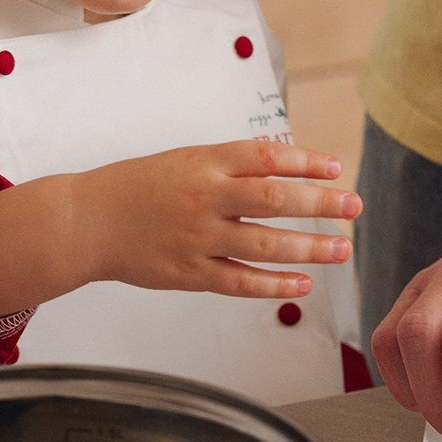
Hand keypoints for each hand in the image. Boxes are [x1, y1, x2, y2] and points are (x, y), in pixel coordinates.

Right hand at [71, 140, 357, 297]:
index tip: (335, 167)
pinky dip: (275, 284)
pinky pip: (241, 280)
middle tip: (353, 206)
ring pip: (264, 244)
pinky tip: (303, 284)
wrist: (87, 221)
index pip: (265, 156)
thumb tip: (288, 169)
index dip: (305, 161)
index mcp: (204, 162)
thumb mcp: (186, 159)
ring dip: (309, 247)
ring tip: (342, 248)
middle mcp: (204, 197)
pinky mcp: (189, 273)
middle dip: (320, 203)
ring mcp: (197, 237)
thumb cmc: (138, 187)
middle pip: (273, 199)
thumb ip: (232, 165)